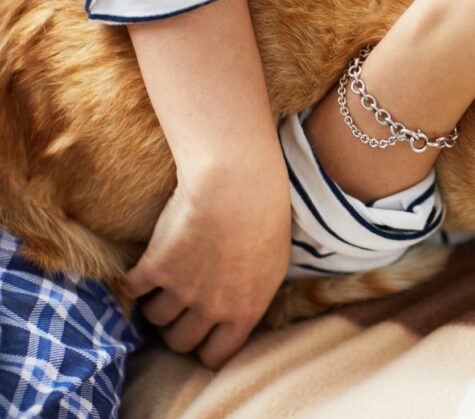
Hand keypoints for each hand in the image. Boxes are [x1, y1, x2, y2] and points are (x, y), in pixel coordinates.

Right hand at [127, 159, 290, 368]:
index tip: (201, 335)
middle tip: (178, 308)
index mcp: (245, 312)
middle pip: (180, 342)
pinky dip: (134, 283)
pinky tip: (142, 270)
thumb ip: (252, 296)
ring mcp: (182, 290)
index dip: (205, 348)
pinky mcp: (155, 268)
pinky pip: (133, 290)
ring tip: (163, 283)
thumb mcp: (273, 266)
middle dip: (177, 329)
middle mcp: (212, 308)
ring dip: (156, 303)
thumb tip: (239, 313)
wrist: (238, 186)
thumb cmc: (266, 218)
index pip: (215, 356)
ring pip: (155, 318)